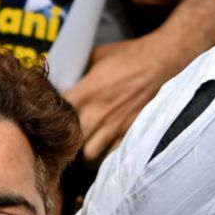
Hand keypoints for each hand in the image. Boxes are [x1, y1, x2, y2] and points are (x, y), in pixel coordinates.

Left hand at [66, 0, 214, 160]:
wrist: (165, 60)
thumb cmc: (130, 55)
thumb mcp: (96, 56)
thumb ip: (76, 71)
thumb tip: (60, 76)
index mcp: (85, 93)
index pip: (56, 117)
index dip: (50, 123)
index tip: (49, 122)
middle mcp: (98, 114)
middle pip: (70, 143)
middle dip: (64, 145)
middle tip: (61, 142)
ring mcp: (115, 127)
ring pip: (88, 157)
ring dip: (81, 155)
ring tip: (79, 150)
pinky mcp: (131, 134)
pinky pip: (111, 158)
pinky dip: (103, 159)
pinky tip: (100, 152)